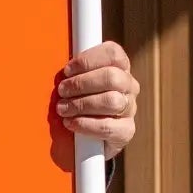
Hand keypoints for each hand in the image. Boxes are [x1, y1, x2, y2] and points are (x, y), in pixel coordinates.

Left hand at [55, 41, 138, 157]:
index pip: (112, 54)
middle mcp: (129, 86)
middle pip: (112, 77)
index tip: (67, 71)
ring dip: (82, 104)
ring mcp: (130, 108)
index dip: (87, 60)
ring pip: (112, 101)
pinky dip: (85, 124)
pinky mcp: (126, 130)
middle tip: (62, 91)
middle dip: (81, 84)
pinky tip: (71, 123)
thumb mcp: (78, 81)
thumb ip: (74, 71)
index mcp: (120, 67)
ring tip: (63, 109)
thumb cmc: (80, 101)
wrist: (90, 138)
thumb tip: (62, 72)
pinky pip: (108, 126)